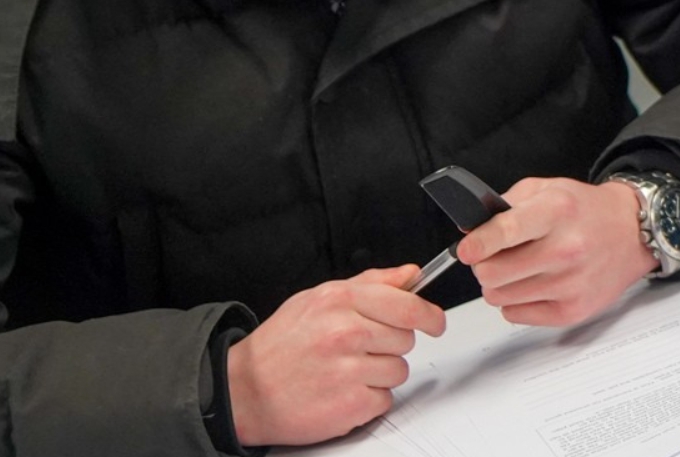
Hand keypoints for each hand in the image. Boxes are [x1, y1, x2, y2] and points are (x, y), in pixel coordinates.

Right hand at [225, 266, 445, 447]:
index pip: (407, 305)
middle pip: (406, 338)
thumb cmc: (280, 346)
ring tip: (345, 371)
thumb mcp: (317, 299)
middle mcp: (346, 332)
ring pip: (398, 370)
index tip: (434, 322)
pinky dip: (369, 399)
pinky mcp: (351, 405)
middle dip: (390, 345)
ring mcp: (349, 370)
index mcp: (340, 301)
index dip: (429, 315)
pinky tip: (342, 390)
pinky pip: (384, 399)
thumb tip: (409, 275)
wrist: (245, 390)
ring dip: (379, 374)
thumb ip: (370, 283)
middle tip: (360, 349)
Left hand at [457, 177, 655, 326]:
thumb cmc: (587, 211)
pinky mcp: (572, 311)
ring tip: (517, 270)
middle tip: (495, 257)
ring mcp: (570, 283)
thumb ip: (507, 205)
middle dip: (485, 264)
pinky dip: (516, 302)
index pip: (505, 232)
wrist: (631, 233)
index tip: (466, 250)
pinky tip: (533, 285)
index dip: (477, 244)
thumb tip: (472, 231)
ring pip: (499, 297)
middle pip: (492, 273)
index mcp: (557, 211)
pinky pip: (516, 315)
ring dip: (499, 284)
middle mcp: (566, 248)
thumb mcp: (548, 188)